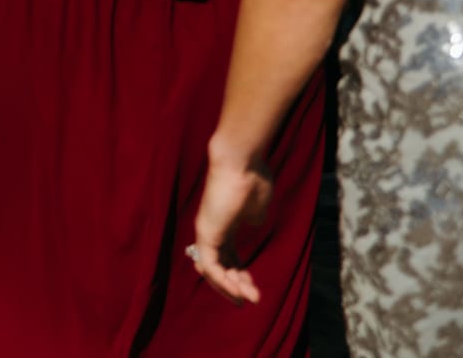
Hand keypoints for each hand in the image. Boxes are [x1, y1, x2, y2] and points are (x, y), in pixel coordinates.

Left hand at [190, 151, 274, 306]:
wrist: (243, 163)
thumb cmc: (252, 180)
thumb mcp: (257, 208)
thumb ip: (252, 221)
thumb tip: (252, 225)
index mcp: (225, 224)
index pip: (227, 256)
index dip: (239, 274)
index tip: (253, 287)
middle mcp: (212, 229)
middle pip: (219, 266)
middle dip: (235, 284)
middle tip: (251, 298)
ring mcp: (207, 232)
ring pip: (213, 270)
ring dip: (231, 287)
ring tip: (249, 299)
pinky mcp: (206, 234)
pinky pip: (211, 265)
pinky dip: (223, 282)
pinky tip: (239, 292)